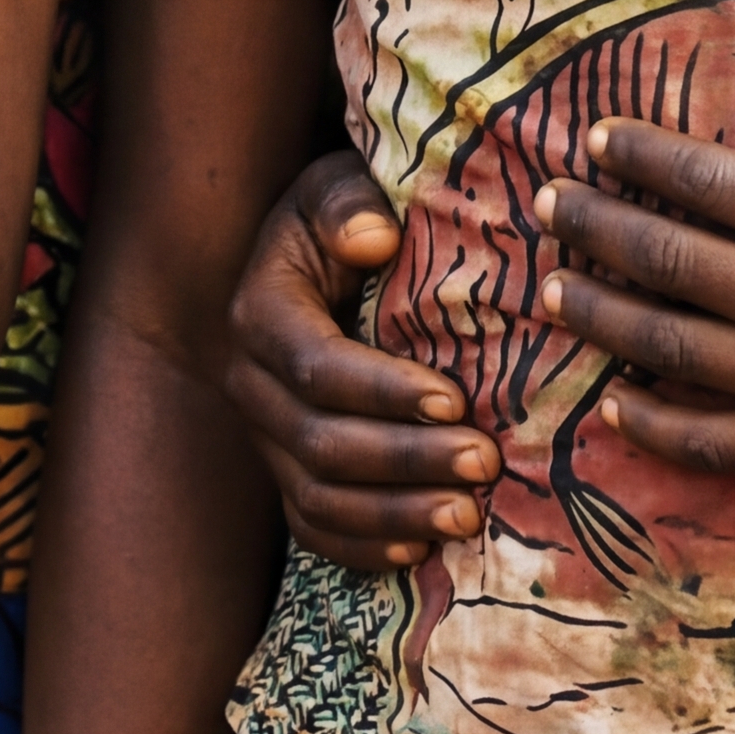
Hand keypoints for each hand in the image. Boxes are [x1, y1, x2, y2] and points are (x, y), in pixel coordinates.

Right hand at [223, 152, 493, 567]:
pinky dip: (363, 547)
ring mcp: (264, 435)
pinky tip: (421, 552)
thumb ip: (351, 202)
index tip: (456, 400)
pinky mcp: (284, 469)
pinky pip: (312, 527)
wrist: (317, 248)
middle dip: (405, 462)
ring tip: (469, 515)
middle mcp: (250, 382)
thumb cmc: (347, 211)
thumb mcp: (341, 182)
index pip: (317, 367)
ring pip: (317, 498)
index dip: (384, 392)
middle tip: (484, 464)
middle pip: (321, 444)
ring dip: (394, 515)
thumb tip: (374, 239)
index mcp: (260, 311)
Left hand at [536, 50, 734, 500]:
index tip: (597, 137)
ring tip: (550, 289)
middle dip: (598, 225)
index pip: (711, 183)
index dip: (644, 157)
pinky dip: (654, 423)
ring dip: (603, 315)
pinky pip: (712, 442)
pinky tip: (614, 402)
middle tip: (546, 202)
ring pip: (673, 349)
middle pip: (672, 259)